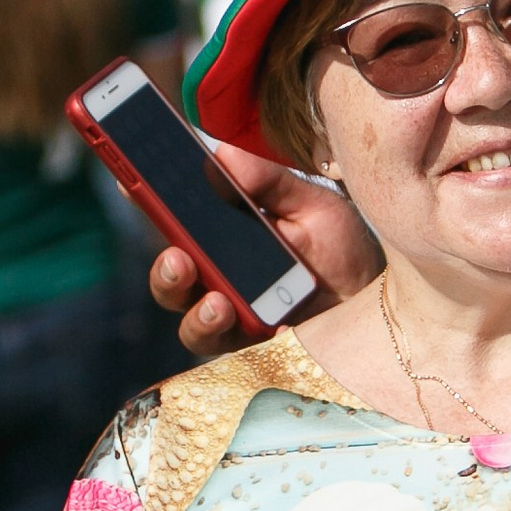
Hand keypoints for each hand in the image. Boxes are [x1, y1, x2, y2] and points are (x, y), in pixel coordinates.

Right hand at [148, 145, 381, 356]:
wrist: (382, 301)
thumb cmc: (340, 247)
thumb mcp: (310, 205)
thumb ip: (269, 183)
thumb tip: (222, 154)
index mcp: (222, 236)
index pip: (174, 220)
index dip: (144, 200)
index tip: (128, 182)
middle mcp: (218, 278)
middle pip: (172, 277)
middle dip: (166, 270)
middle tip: (179, 257)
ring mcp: (234, 318)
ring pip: (192, 323)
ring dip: (196, 314)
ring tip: (218, 304)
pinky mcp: (256, 352)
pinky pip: (233, 356)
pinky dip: (241, 342)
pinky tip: (262, 329)